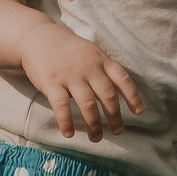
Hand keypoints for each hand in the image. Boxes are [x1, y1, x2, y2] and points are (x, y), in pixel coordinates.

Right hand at [19, 24, 146, 140]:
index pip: (122, 79)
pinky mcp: (51, 82)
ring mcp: (70, 76)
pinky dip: (66, 122)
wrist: (38, 37)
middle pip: (108, 96)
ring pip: (88, 104)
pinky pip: (62, 106)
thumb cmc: (69, 50)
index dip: (133, 96)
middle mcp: (89, 69)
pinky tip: (69, 134)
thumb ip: (104, 70)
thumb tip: (119, 93)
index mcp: (101, 61)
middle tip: (117, 132)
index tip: (139, 112)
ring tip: (96, 138)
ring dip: (94, 125)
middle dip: (114, 117)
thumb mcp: (92, 53)